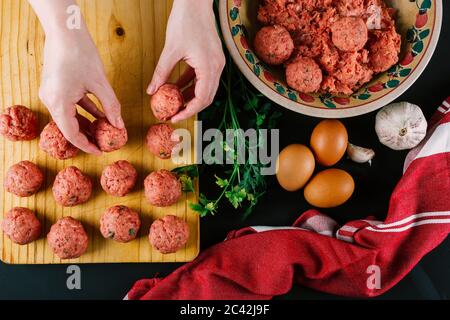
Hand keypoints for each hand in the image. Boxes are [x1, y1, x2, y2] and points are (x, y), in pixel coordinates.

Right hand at [38, 28, 123, 154]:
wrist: (65, 30)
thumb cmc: (81, 53)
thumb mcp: (100, 83)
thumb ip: (111, 106)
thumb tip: (120, 125)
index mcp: (58, 103)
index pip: (72, 134)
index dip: (87, 145)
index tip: (100, 151)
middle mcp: (50, 100)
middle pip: (69, 126)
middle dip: (87, 135)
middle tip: (104, 142)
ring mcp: (51, 93)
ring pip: (69, 115)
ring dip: (86, 123)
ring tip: (104, 130)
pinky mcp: (55, 86)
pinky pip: (69, 104)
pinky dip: (84, 110)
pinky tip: (99, 114)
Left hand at [147, 0, 224, 122]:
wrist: (196, 2)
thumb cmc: (185, 21)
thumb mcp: (170, 50)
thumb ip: (161, 72)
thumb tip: (152, 91)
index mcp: (209, 67)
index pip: (201, 99)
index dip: (188, 111)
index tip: (175, 117)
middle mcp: (217, 67)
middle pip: (207, 97)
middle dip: (190, 107)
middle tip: (174, 114)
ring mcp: (216, 62)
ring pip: (206, 88)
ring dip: (191, 96)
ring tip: (174, 102)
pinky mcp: (212, 57)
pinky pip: (204, 77)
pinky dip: (192, 84)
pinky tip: (178, 86)